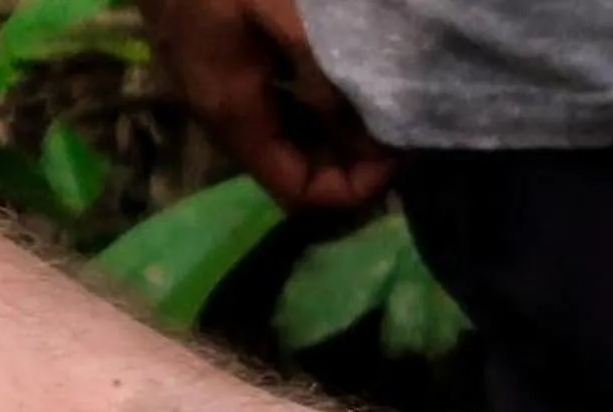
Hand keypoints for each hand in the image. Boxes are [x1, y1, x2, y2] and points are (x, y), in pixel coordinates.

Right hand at [137, 0, 394, 210]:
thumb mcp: (278, 14)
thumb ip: (320, 76)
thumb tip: (364, 139)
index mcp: (234, 115)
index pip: (299, 193)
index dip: (354, 189)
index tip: (398, 153)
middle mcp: (220, 116)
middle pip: (294, 174)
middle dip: (350, 166)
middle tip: (398, 132)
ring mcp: (214, 89)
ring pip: (285, 142)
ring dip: (334, 138)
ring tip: (378, 109)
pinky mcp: (217, 63)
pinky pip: (272, 108)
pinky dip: (312, 109)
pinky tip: (340, 81)